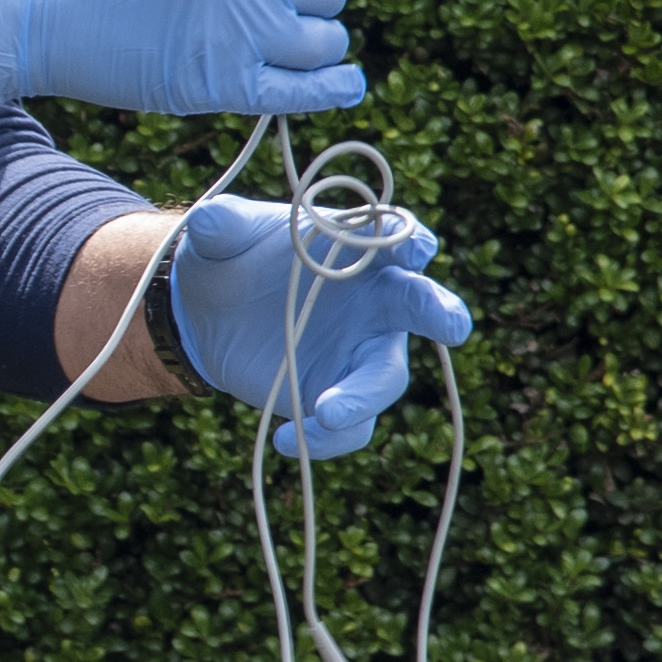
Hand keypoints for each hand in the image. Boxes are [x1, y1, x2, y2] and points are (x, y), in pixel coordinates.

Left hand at [166, 194, 474, 457]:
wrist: (207, 310)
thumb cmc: (233, 257)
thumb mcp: (220, 235)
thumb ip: (220, 225)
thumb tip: (208, 222)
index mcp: (360, 249)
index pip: (400, 239)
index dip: (411, 242)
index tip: (413, 247)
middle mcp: (376, 301)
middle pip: (423, 307)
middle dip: (441, 313)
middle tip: (454, 326)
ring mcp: (361, 352)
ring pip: (385, 379)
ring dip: (363, 397)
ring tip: (325, 412)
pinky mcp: (339, 395)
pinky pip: (351, 426)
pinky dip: (326, 439)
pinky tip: (284, 437)